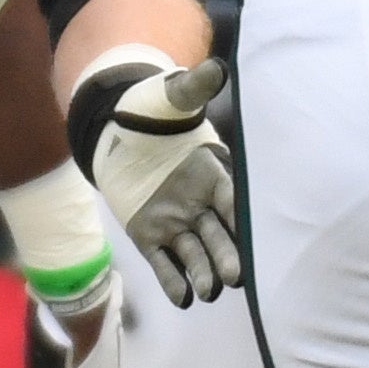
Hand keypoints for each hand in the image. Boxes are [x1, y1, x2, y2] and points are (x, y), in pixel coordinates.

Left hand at [70, 52, 240, 304]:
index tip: (253, 235)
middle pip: (218, 233)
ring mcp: (175, 221)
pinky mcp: (150, 234)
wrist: (115, 127)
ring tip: (210, 290)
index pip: (231, 198)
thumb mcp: (172, 95)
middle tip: (236, 276)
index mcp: (212, 172)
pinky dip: (173, 279)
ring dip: (202, 272)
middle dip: (227, 254)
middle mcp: (199, 202)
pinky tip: (183, 298)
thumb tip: (217, 69)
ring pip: (194, 252)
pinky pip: (164, 261)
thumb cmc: (150, 108)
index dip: (240, 217)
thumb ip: (193, 88)